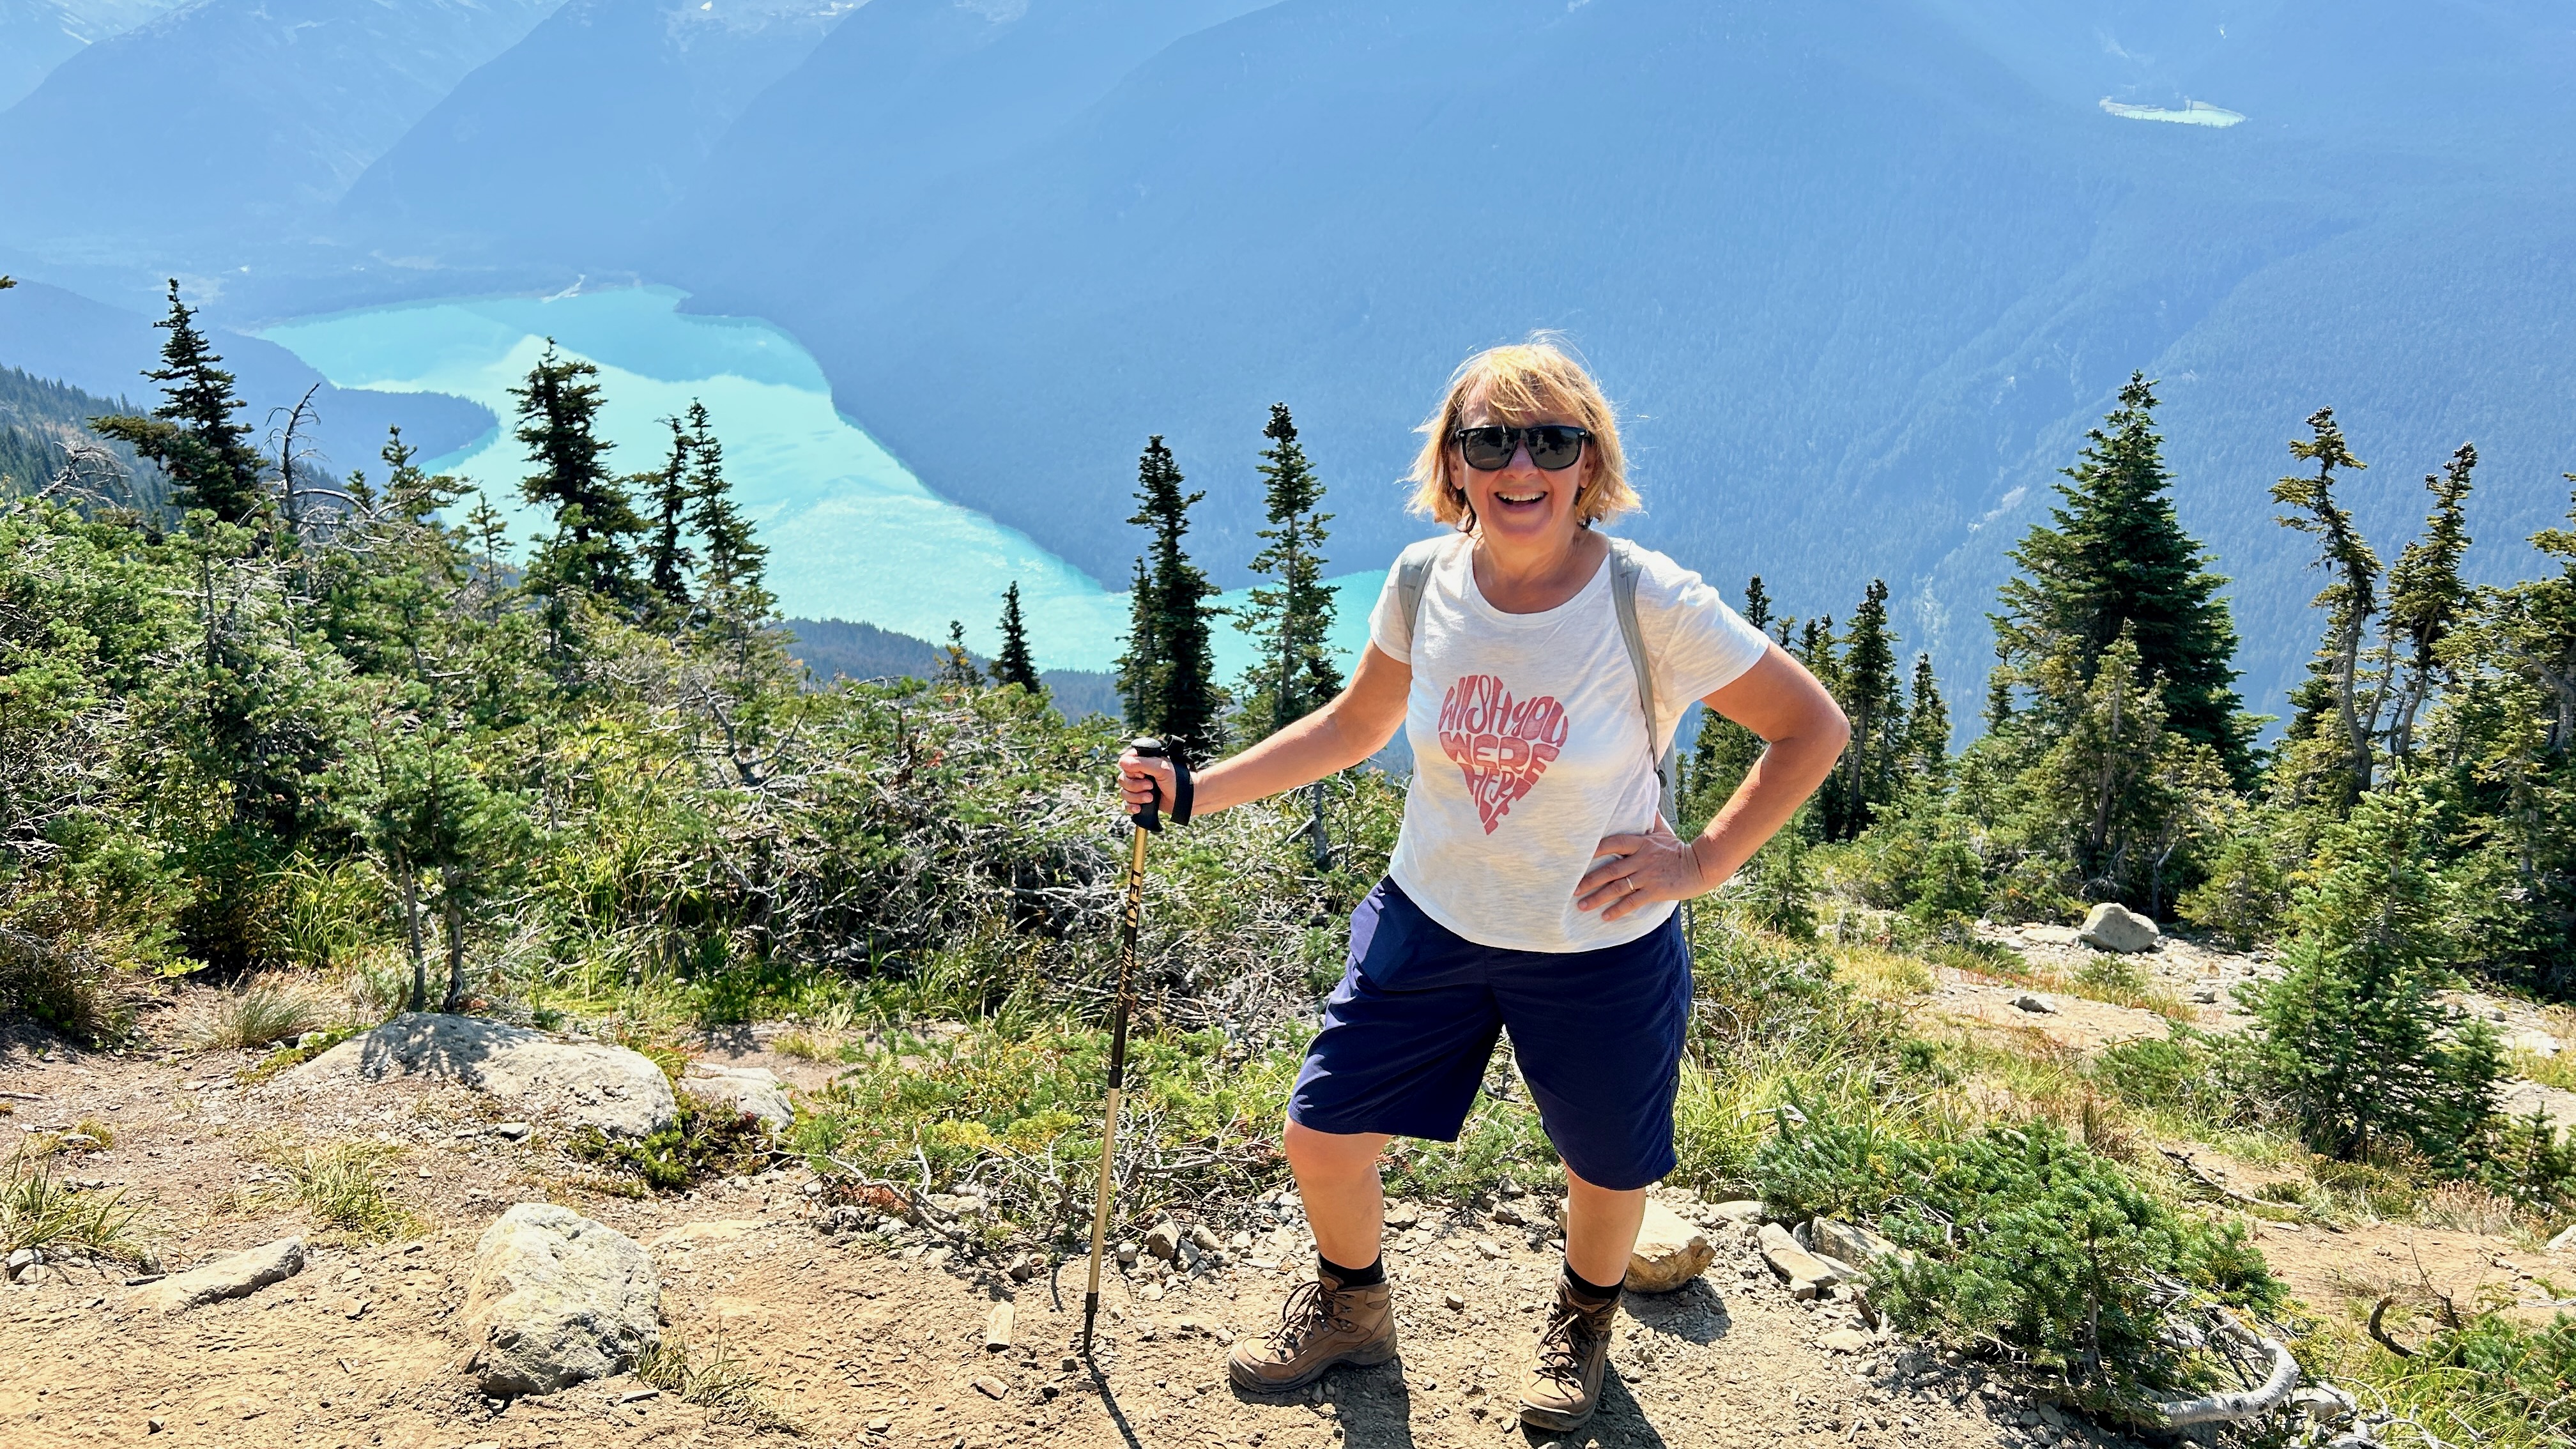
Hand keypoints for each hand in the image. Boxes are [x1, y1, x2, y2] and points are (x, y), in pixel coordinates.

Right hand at [1117, 747, 1173, 817]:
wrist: (1187, 799)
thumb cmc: (1177, 780)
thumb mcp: (1161, 768)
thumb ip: (1142, 763)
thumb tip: (1123, 762)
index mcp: (1144, 762)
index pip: (1124, 762)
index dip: (1130, 770)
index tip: (1142, 773)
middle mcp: (1139, 774)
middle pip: (1123, 779)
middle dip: (1136, 786)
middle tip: (1151, 786)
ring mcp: (1139, 788)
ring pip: (1124, 793)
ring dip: (1136, 797)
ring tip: (1151, 798)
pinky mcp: (1140, 800)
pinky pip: (1126, 804)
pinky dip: (1131, 807)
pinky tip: (1139, 808)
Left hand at [1575, 819, 1707, 920]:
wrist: (1700, 866)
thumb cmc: (1679, 849)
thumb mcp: (1663, 831)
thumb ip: (1651, 819)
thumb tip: (1647, 801)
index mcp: (1641, 843)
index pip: (1614, 843)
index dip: (1597, 849)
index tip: (1580, 855)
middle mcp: (1641, 859)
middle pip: (1611, 870)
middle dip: (1590, 880)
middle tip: (1573, 888)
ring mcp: (1647, 876)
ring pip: (1618, 887)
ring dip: (1598, 897)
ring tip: (1582, 905)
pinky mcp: (1655, 891)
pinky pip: (1632, 902)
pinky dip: (1618, 910)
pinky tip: (1605, 916)